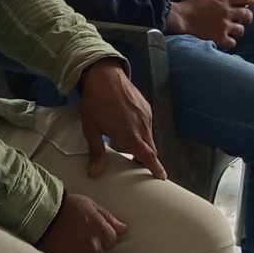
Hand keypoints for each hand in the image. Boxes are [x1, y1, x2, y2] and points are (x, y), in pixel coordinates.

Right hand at [38, 192, 127, 252]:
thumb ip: (109, 218)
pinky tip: (64, 251)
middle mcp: (93, 245)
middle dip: (93, 248)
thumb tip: (124, 229)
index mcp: (101, 230)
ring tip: (71, 245)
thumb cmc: (68, 206)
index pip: (111, 240)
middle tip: (81, 239)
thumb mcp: (91, 205)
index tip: (94, 233)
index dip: (104, 237)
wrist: (43, 213)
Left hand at [77, 61, 164, 178]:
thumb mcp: (91, 129)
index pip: (147, 156)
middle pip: (150, 148)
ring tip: (130, 145)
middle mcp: (142, 125)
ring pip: (149, 136)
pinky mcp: (146, 106)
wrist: (104, 75)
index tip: (161, 177)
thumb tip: (94, 172)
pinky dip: (142, 130)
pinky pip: (147, 124)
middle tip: (141, 167)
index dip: (155, 168)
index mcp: (129, 134)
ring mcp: (145, 115)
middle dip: (148, 159)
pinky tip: (129, 127)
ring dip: (143, 144)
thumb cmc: (95, 102)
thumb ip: (96, 152)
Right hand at [165, 0, 253, 50]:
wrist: (180, 17)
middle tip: (239, 20)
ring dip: (237, 31)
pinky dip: (229, 43)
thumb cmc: (190, 5)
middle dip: (246, 18)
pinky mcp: (219, 37)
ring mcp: (224, 25)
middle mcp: (227, 11)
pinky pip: (232, 43)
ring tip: (229, 31)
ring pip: (241, 30)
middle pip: (248, 16)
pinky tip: (224, 41)